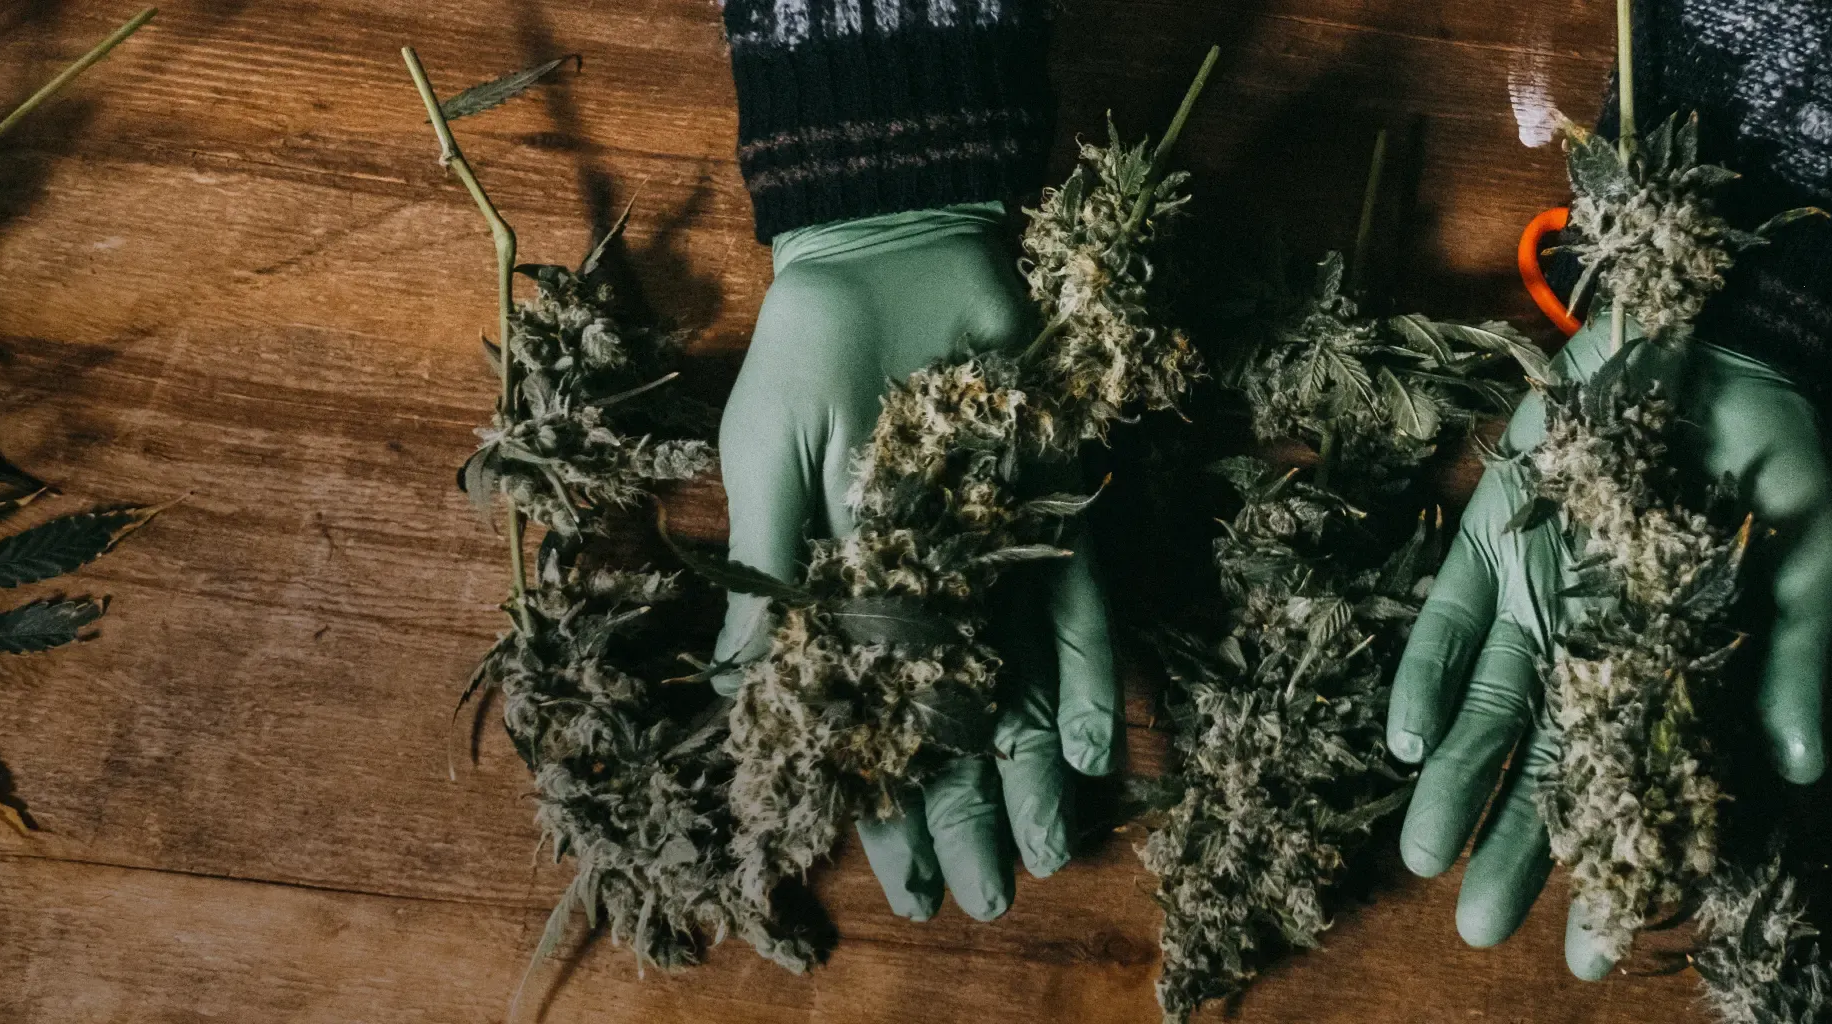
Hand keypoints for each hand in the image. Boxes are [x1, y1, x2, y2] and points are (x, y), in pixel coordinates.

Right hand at [712, 203, 1119, 921]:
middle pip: (954, 726)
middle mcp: (931, 592)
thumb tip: (739, 695)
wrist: (893, 255)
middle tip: (988, 900)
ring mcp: (996, 558)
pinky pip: (1080, 609)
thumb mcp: (767, 468)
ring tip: (1049, 859)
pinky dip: (1089, 677)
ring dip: (1030, 775)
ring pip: (1019, 687)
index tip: (903, 888)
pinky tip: (1091, 750)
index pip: (871, 724)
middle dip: (968, 816)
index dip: (885, 808)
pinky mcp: (1053, 513)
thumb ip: (770, 580)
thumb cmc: (810, 358)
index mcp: (852, 594)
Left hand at [1385, 311, 1831, 978]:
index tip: (1593, 953)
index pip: (1635, 787)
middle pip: (1546, 767)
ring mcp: (1536, 592)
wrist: (1722, 338)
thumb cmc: (1776, 455)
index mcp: (1669, 666)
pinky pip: (1447, 617)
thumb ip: (1795, 657)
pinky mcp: (1490, 535)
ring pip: (1486, 709)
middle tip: (1481, 930)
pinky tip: (1404, 737)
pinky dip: (1426, 671)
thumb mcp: (1812, 558)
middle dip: (1514, 850)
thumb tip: (1801, 769)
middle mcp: (1592, 644)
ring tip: (1426, 859)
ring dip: (1456, 781)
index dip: (1613, 868)